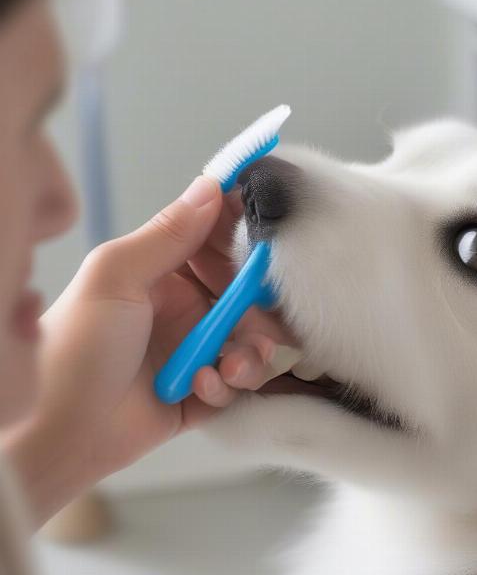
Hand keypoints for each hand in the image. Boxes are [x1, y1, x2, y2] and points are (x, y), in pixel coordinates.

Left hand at [5, 176, 297, 525]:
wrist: (56, 433)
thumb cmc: (76, 345)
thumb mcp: (116, 276)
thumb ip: (168, 233)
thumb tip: (212, 186)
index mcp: (166, 273)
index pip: (219, 244)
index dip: (249, 243)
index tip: (277, 246)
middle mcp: (187, 308)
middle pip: (248, 298)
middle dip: (260, 311)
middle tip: (260, 321)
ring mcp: (197, 351)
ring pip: (252, 343)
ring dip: (249, 355)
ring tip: (229, 367)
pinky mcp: (204, 392)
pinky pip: (238, 384)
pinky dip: (227, 386)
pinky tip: (201, 388)